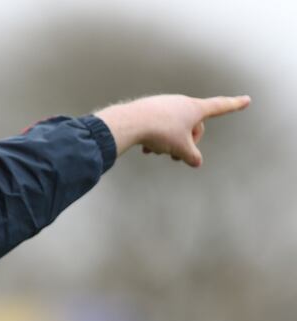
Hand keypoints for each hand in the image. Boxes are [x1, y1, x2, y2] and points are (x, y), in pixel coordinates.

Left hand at [95, 94, 250, 166]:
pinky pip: (159, 126)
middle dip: (186, 143)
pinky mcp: (149, 109)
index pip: (220, 107)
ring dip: (168, 143)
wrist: (130, 122)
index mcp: (195, 108)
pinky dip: (156, 138)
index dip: (234, 105)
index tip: (247, 100)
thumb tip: (196, 162)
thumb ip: (192, 156)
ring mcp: (164, 104)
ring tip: (156, 152)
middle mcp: (181, 102)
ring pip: (173, 128)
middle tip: (174, 157)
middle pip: (193, 126)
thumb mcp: (181, 149)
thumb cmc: (160, 132)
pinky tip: (146, 149)